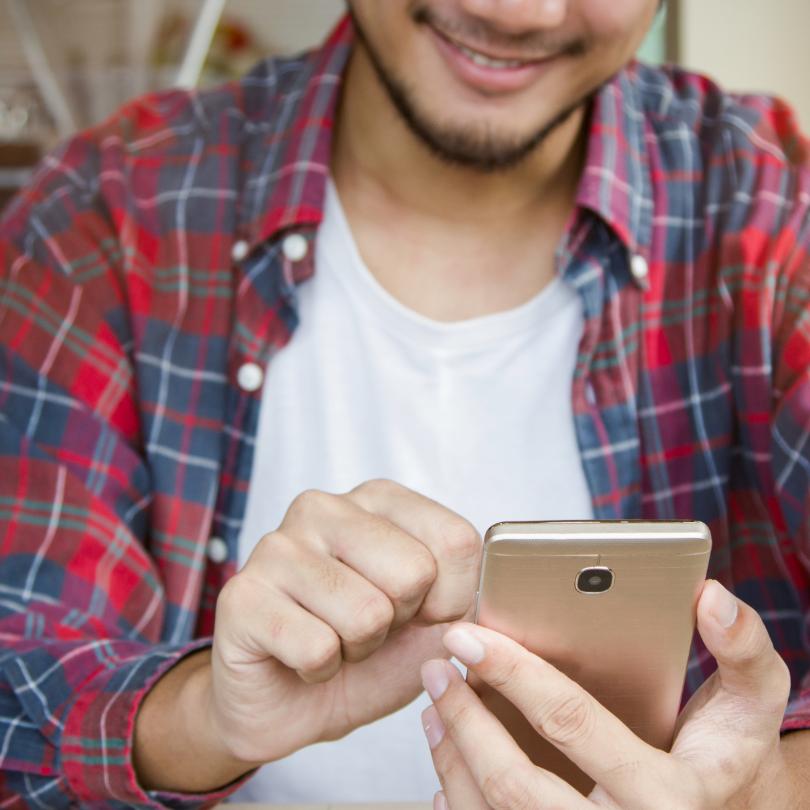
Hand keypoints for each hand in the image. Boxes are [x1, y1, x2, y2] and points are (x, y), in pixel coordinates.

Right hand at [197, 481, 479, 779]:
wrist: (285, 703)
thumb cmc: (362, 654)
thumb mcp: (430, 625)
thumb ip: (463, 600)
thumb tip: (482, 597)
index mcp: (378, 500)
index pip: (456, 540)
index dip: (449, 600)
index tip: (418, 612)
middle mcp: (325, 506)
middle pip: (414, 572)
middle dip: (398, 624)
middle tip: (366, 628)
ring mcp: (277, 544)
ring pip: (367, 614)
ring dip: (357, 650)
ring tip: (332, 639)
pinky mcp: (241, 594)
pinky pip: (318, 647)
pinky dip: (318, 670)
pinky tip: (299, 656)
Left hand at [420, 580, 798, 808]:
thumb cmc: (729, 765)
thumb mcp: (751, 709)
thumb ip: (742, 651)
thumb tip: (709, 596)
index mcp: (666, 797)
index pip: (570, 722)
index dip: (511, 672)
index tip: (466, 635)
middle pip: (514, 784)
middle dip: (463, 719)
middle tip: (436, 669)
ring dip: (451, 760)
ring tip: (435, 709)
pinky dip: (459, 805)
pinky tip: (449, 769)